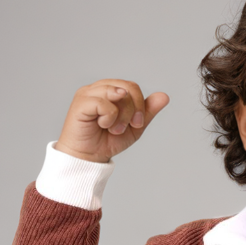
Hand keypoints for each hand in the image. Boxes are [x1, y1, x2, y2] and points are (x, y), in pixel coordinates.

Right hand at [55, 79, 169, 163]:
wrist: (90, 157)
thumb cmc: (108, 140)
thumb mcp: (134, 127)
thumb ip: (147, 111)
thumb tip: (164, 96)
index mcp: (111, 90)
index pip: (132, 87)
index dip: (141, 105)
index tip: (138, 124)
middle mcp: (99, 87)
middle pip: (128, 88)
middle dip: (134, 110)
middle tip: (127, 127)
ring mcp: (88, 93)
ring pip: (117, 93)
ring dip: (122, 116)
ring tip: (113, 129)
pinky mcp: (81, 102)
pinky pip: (104, 103)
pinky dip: (109, 118)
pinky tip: (102, 125)